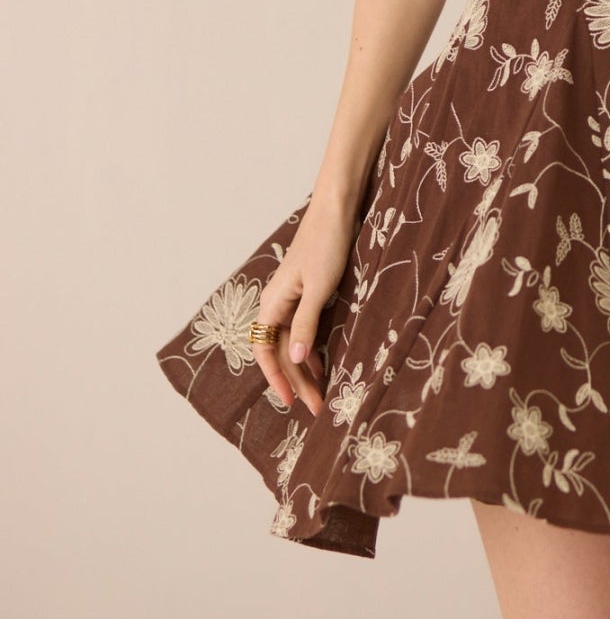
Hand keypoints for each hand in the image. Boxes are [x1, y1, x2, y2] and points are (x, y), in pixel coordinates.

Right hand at [250, 194, 358, 415]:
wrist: (336, 212)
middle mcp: (277, 304)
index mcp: (272, 303)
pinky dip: (312, 350)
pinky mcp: (309, 295)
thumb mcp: (317, 289)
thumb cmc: (326, 245)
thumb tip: (292, 360)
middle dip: (296, 381)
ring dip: (305, 369)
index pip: (265, 351)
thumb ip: (304, 324)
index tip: (290, 403)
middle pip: (281, 352)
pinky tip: (324, 364)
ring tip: (321, 394)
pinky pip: (305, 331)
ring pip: (293, 344)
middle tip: (316, 407)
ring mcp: (293, 300)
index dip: (276, 379)